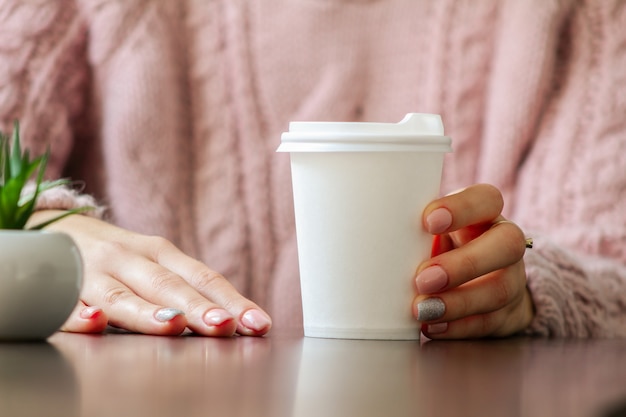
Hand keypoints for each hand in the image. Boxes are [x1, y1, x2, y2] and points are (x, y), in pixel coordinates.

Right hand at [28, 211, 271, 336]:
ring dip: (148, 311)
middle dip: (199, 308)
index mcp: (160, 253)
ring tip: (174, 324)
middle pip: (169, 285)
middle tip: (224, 326)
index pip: (204, 277)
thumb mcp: (153, 263)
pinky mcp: (59, 287)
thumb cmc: (116, 256)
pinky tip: (94, 321)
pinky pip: (67, 304)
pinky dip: (80, 314)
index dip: (232, 301)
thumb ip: (185, 288)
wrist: (52, 227)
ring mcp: (94, 272)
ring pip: (123, 296)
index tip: (259, 324)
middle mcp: (131, 259)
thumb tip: (233, 320)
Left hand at [413, 184, 533, 338]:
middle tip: (423, 279)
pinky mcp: (506, 314)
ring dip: (458, 302)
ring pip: (501, 289)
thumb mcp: (430, 231)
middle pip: (507, 244)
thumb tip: (366, 238)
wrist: (479, 281)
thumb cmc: (441, 247)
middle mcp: (504, 243)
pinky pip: (490, 322)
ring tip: (422, 310)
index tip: (428, 221)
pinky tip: (433, 327)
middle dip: (464, 264)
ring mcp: (511, 279)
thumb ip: (412, 231)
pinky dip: (459, 327)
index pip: (487, 199)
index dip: (462, 208)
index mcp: (484, 214)